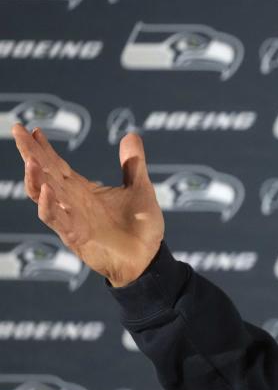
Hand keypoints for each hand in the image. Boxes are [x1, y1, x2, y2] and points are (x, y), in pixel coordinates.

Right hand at [11, 123, 164, 286]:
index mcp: (83, 191)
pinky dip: (50, 206)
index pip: (57, 166)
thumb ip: (133, 164)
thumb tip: (131, 135)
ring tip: (30, 159)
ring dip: (36, 178)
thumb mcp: (140, 189)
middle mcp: (72, 203)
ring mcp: (72, 220)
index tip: (33, 129)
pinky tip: (47, 191)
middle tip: (17, 131)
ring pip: (44, 196)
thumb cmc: (142, 228)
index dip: (45, 149)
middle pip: (45, 175)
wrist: (148, 260)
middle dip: (30, 154)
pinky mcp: (77, 237)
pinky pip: (57, 221)